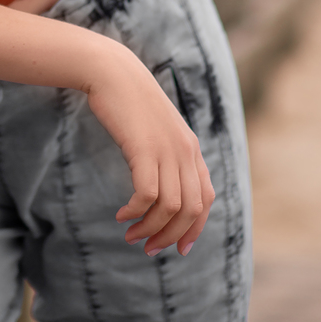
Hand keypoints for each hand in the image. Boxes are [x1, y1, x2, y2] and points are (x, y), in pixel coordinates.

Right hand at [85, 38, 214, 255]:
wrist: (113, 72)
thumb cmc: (130, 103)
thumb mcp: (157, 131)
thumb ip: (167, 156)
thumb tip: (162, 191)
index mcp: (192, 148)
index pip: (206, 200)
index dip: (194, 229)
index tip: (177, 249)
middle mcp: (186, 151)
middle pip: (191, 210)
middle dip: (170, 236)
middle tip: (147, 247)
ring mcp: (167, 149)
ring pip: (171, 207)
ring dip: (151, 229)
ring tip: (131, 234)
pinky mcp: (144, 148)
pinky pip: (147, 195)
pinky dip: (136, 212)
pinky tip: (121, 214)